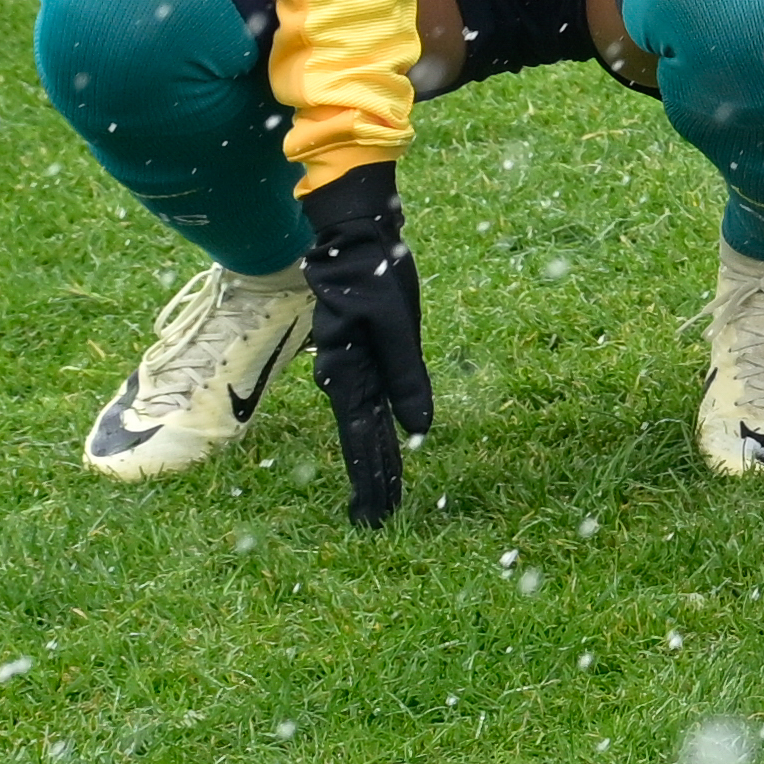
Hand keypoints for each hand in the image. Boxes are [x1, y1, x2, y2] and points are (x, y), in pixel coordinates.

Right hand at [297, 164, 428, 523]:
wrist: (356, 240)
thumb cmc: (376, 277)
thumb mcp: (397, 325)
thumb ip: (407, 378)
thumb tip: (419, 431)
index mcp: (349, 375)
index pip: (363, 440)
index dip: (373, 478)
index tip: (378, 514)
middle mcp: (345, 378)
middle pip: (361, 443)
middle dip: (371, 483)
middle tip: (376, 524)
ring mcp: (352, 369)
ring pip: (365, 428)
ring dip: (373, 463)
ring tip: (379, 498)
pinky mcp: (364, 357)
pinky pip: (371, 404)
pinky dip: (377, 431)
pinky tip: (382, 448)